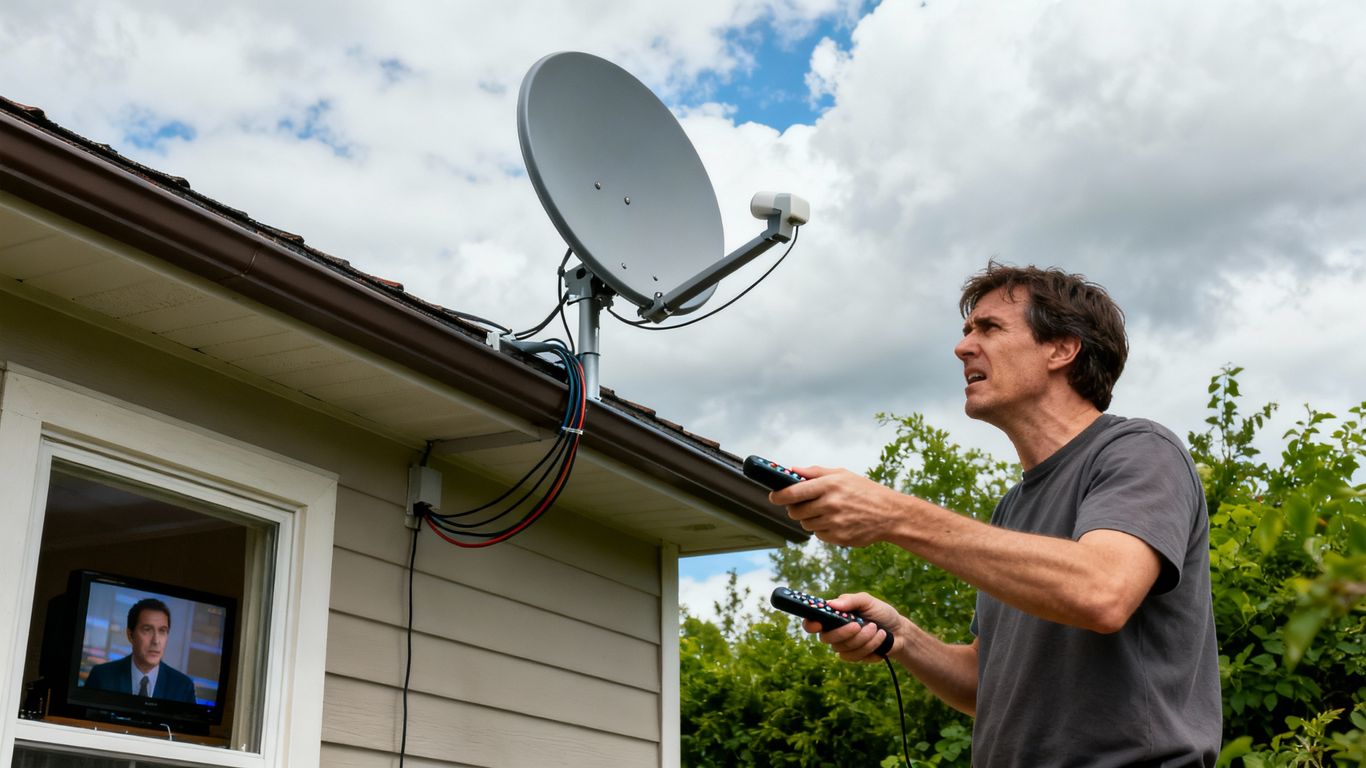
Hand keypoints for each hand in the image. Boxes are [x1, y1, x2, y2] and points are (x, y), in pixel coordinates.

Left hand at [772, 466, 903, 546]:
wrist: (890, 514)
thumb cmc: (866, 491)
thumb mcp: (842, 474)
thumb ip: (815, 472)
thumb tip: (792, 470)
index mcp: (829, 485)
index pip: (793, 492)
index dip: (778, 495)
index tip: (773, 496)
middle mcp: (829, 504)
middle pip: (795, 511)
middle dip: (795, 508)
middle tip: (803, 504)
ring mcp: (834, 522)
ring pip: (806, 524)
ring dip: (810, 518)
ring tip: (827, 511)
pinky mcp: (838, 537)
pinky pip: (819, 534)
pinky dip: (823, 529)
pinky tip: (837, 521)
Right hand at [801, 592, 904, 662]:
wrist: (899, 632)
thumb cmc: (881, 613)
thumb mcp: (868, 601)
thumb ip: (850, 600)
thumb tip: (831, 604)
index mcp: (833, 616)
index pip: (812, 622)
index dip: (810, 624)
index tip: (818, 624)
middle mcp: (835, 632)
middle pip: (827, 638)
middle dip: (845, 633)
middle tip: (860, 625)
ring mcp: (844, 646)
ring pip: (844, 649)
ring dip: (864, 639)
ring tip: (877, 630)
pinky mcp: (854, 657)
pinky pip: (855, 657)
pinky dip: (871, 647)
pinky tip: (880, 639)